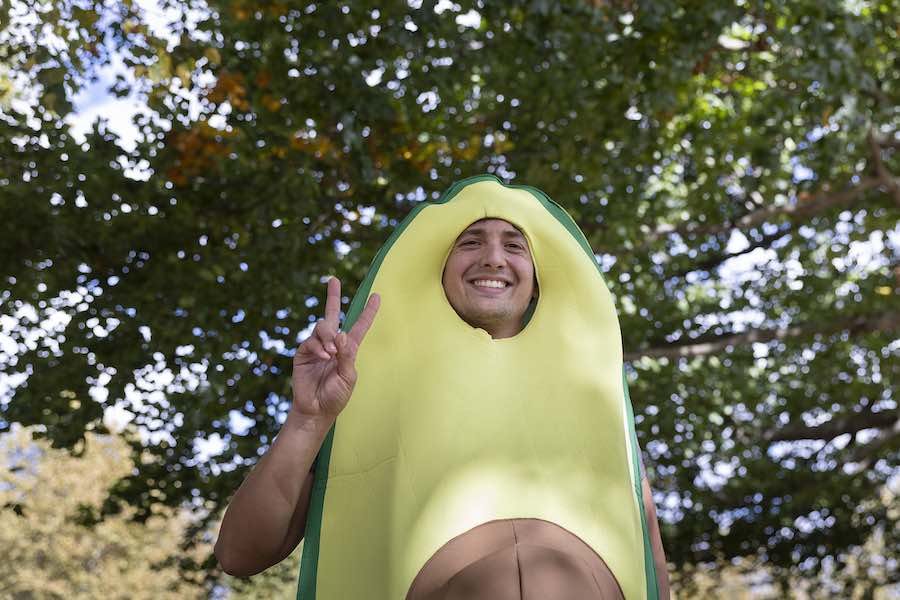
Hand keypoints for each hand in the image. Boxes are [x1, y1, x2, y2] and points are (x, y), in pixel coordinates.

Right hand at [291, 277, 379, 424]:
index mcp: (349, 349)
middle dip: (333, 296)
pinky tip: (324, 356)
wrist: (316, 410)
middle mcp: (333, 344)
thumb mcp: (349, 377)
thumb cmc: (336, 396)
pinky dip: (319, 347)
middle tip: (334, 280)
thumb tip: (341, 334)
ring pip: (322, 327)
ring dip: (328, 336)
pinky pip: (310, 341)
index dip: (368, 311)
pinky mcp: (303, 353)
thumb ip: (347, 355)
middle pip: (333, 315)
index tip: (377, 296)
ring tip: (331, 353)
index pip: (360, 326)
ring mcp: (317, 347)